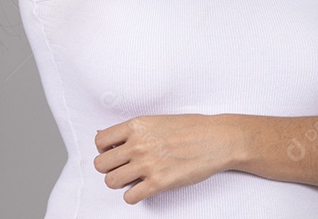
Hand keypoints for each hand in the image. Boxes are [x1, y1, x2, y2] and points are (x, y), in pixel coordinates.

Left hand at [93, 113, 236, 203]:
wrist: (217, 139)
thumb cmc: (192, 128)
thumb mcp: (158, 120)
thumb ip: (135, 131)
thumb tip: (112, 140)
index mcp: (136, 125)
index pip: (100, 140)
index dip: (104, 149)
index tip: (113, 153)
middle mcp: (138, 144)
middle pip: (101, 164)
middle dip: (110, 168)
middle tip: (122, 168)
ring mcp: (147, 164)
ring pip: (111, 182)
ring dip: (120, 182)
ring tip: (133, 179)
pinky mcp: (158, 183)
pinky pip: (129, 197)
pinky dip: (133, 195)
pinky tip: (144, 188)